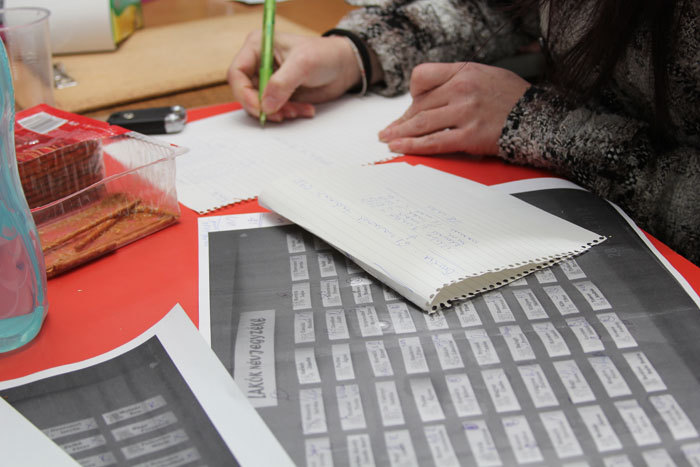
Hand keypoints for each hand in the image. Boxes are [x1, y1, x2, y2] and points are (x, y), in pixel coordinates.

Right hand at [228, 32, 361, 122]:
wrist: (343, 67)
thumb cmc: (324, 55)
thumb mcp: (303, 64)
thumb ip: (282, 83)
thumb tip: (266, 104)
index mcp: (257, 47)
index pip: (237, 73)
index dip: (244, 93)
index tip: (260, 108)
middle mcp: (258, 64)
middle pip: (246, 93)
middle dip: (264, 107)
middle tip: (282, 114)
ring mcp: (268, 81)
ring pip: (261, 105)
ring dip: (279, 112)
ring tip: (298, 110)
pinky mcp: (278, 95)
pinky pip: (275, 111)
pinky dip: (288, 114)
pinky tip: (303, 110)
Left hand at [378, 62, 529, 154]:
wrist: (540, 118)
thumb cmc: (514, 99)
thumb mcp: (487, 75)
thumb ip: (459, 81)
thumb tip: (434, 97)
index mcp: (465, 71)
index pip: (423, 76)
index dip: (413, 93)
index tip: (410, 105)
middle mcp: (463, 89)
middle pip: (420, 104)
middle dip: (402, 120)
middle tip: (388, 130)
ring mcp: (466, 112)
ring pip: (422, 123)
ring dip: (400, 133)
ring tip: (387, 139)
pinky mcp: (470, 135)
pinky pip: (434, 142)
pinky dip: (413, 146)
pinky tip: (400, 148)